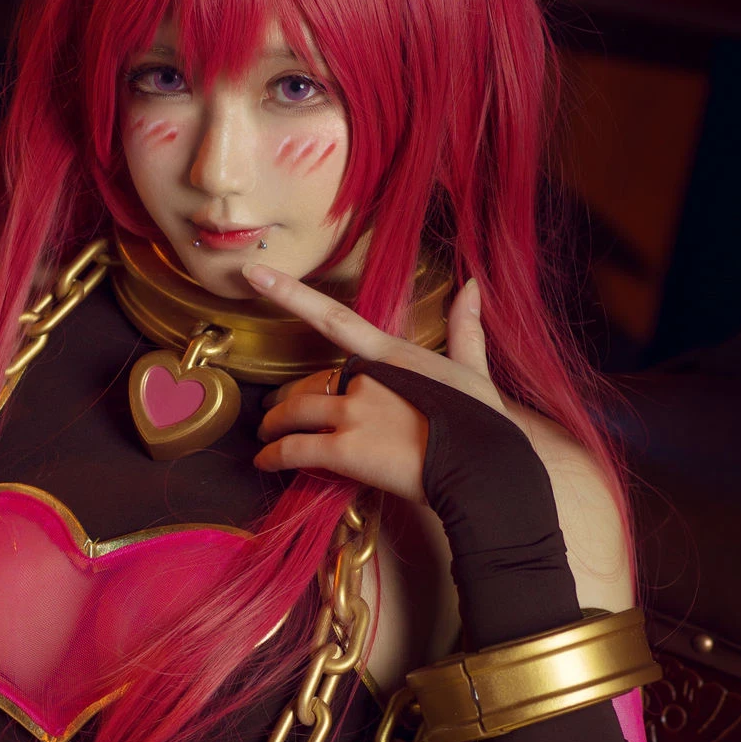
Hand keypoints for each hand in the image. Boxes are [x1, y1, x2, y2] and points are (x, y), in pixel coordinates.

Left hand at [251, 269, 503, 502]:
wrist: (483, 468)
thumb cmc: (484, 423)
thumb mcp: (474, 370)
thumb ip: (466, 328)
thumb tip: (472, 285)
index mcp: (392, 355)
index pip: (333, 317)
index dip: (290, 292)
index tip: (256, 272)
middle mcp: (366, 378)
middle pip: (309, 382)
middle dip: (285, 401)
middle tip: (270, 415)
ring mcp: (354, 413)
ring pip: (294, 412)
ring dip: (273, 426)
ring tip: (264, 438)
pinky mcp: (345, 450)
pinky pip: (294, 449)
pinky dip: (272, 456)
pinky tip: (263, 462)